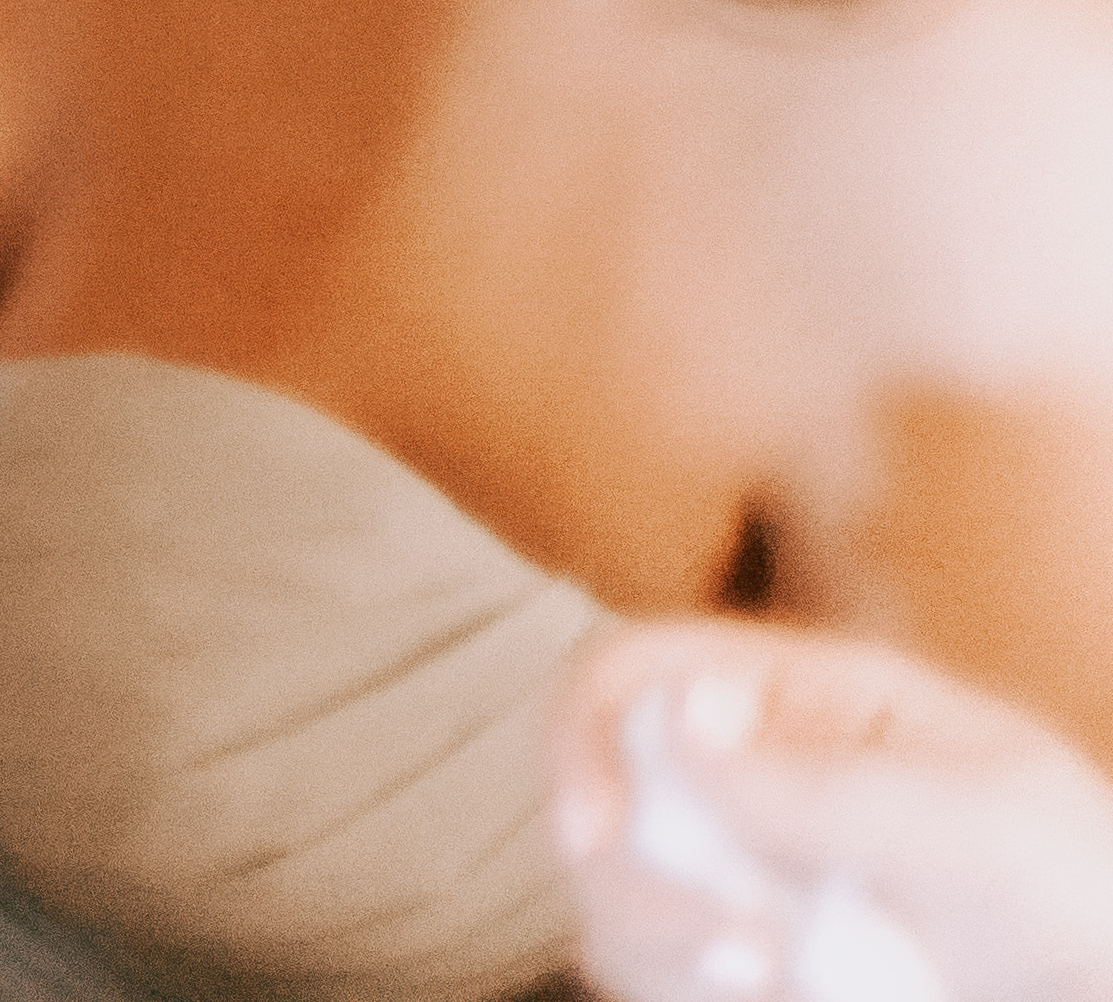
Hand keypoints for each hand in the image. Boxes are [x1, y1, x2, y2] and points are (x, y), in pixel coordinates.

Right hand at [555, 621, 1112, 1001]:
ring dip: (663, 953)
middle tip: (750, 958)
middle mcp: (751, 778)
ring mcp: (743, 876)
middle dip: (639, 885)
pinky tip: (781, 1001)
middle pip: (597, 798)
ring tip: (779, 987)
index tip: (594, 835)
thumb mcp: (991, 830)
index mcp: (805, 702)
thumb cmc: (1091, 906)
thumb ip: (834, 779)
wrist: (1108, 1000)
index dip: (581, 735)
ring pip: (609, 900)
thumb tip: (676, 715)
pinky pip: (648, 972)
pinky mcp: (742, 961)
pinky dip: (679, 990)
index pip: (632, 672)